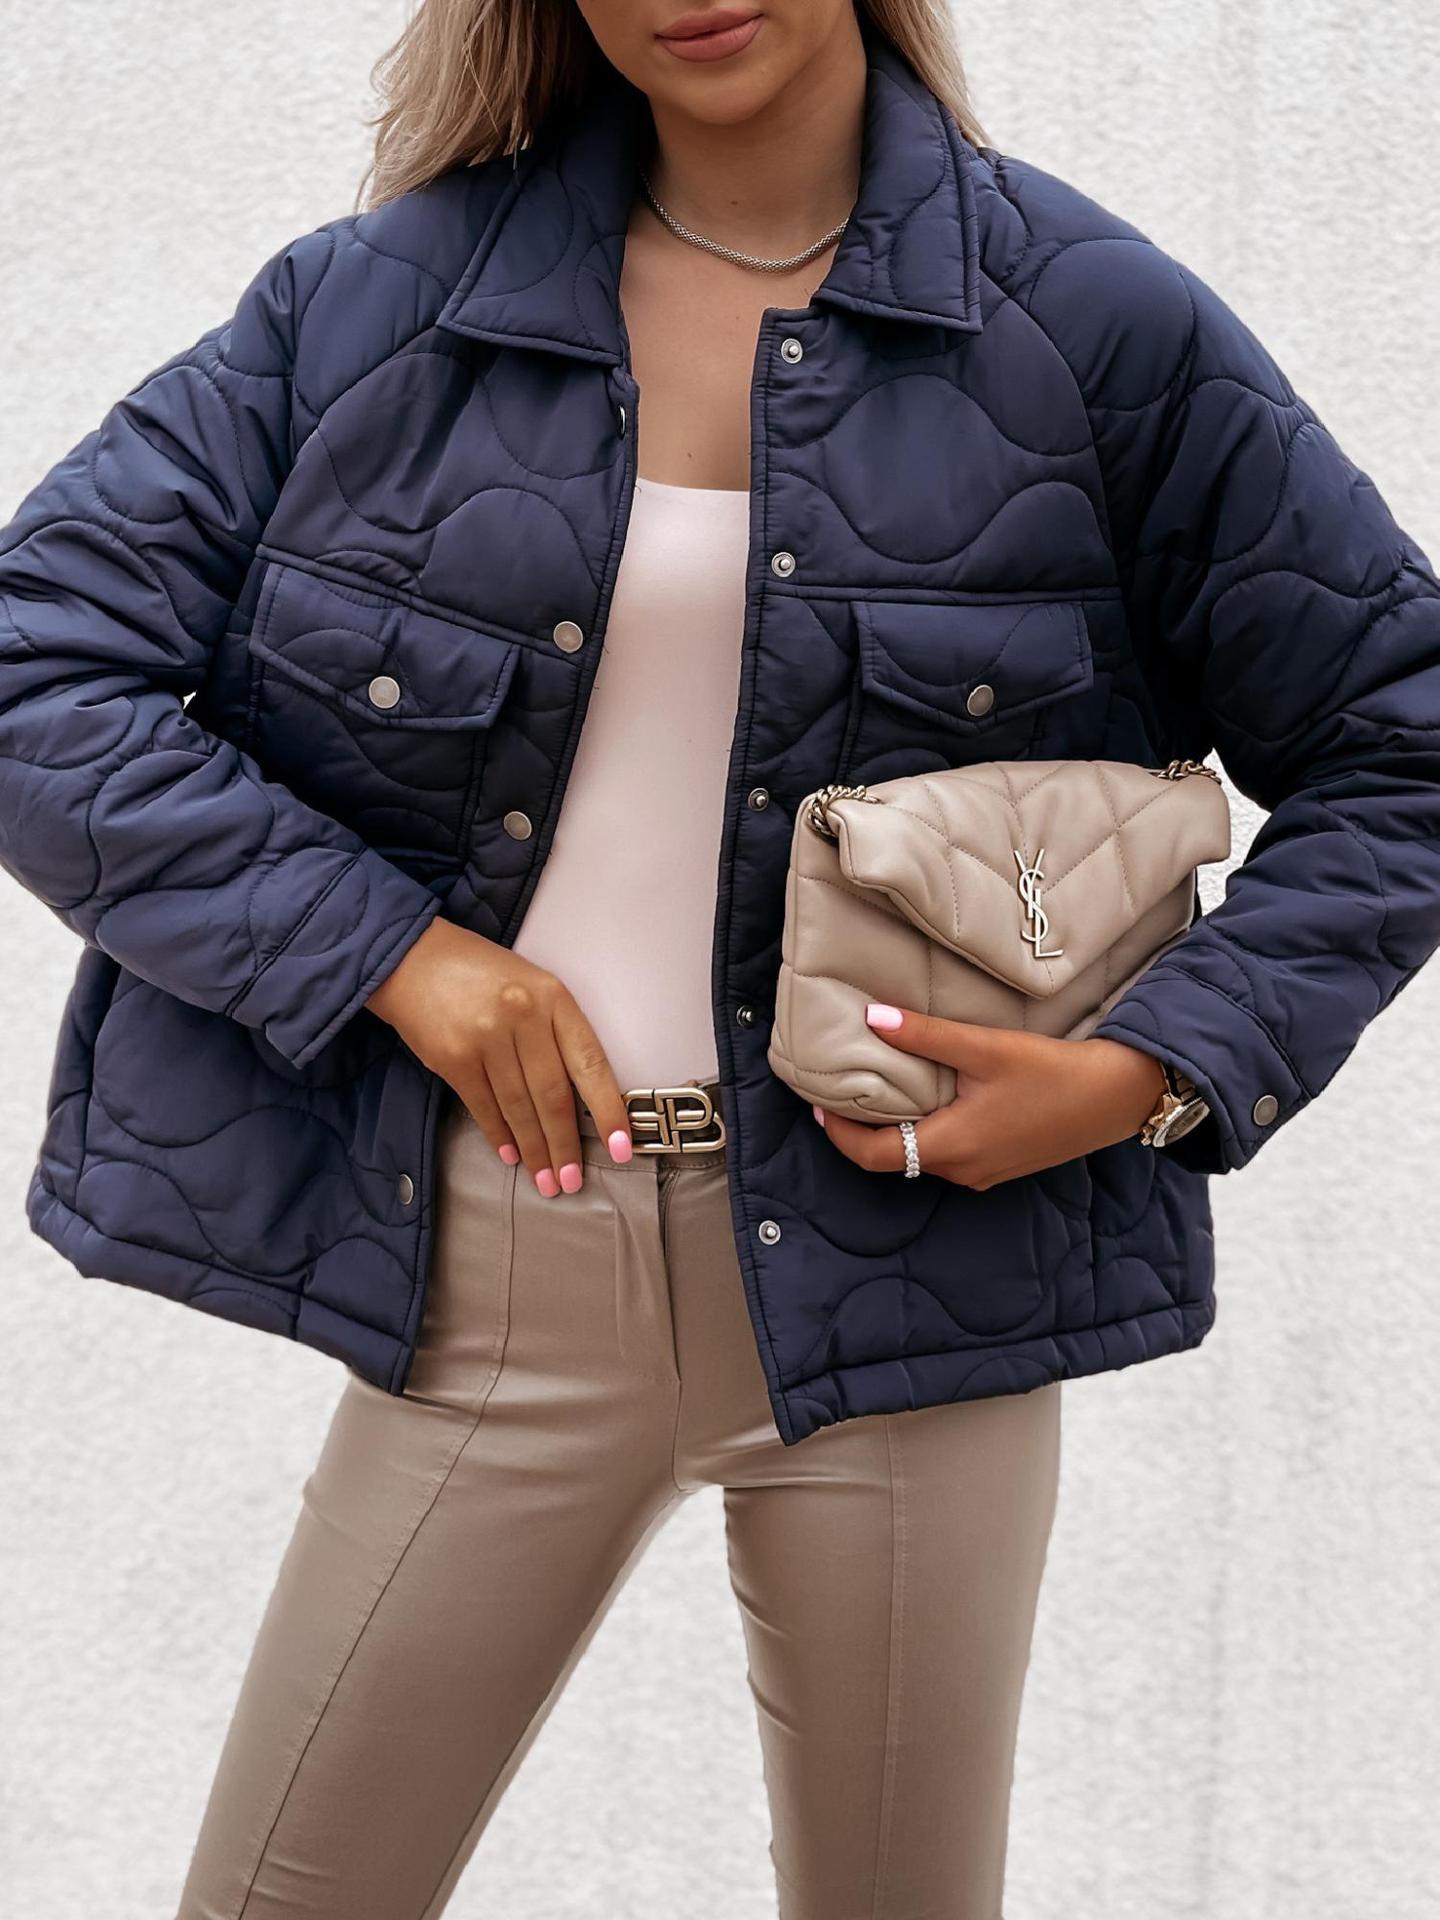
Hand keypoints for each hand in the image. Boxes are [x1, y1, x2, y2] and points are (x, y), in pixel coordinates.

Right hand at [364, 917, 632, 1193]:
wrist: (413, 958)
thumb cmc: (480, 974)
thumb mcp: (532, 986)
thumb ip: (556, 1032)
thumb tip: (580, 1098)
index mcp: (554, 997)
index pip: (591, 1063)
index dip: (608, 1111)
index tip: (621, 1147)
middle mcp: (523, 1016)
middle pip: (553, 1095)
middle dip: (565, 1145)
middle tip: (571, 1180)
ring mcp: (486, 1037)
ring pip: (519, 1107)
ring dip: (534, 1149)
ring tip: (545, 1179)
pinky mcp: (453, 1057)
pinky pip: (484, 1106)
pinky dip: (499, 1135)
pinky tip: (511, 1155)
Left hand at [812, 1003, 1167, 1188]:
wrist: (1117, 1096)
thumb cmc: (1053, 1073)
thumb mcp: (984, 1048)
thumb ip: (924, 1036)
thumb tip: (871, 1018)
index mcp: (951, 1147)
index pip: (871, 1156)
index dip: (838, 1132)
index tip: (818, 1102)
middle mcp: (962, 1169)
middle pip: (892, 1159)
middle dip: (862, 1129)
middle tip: (841, 1090)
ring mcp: (984, 1172)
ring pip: (920, 1156)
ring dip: (896, 1129)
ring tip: (879, 1087)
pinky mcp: (1001, 1163)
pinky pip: (948, 1153)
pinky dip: (925, 1131)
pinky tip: (928, 1096)